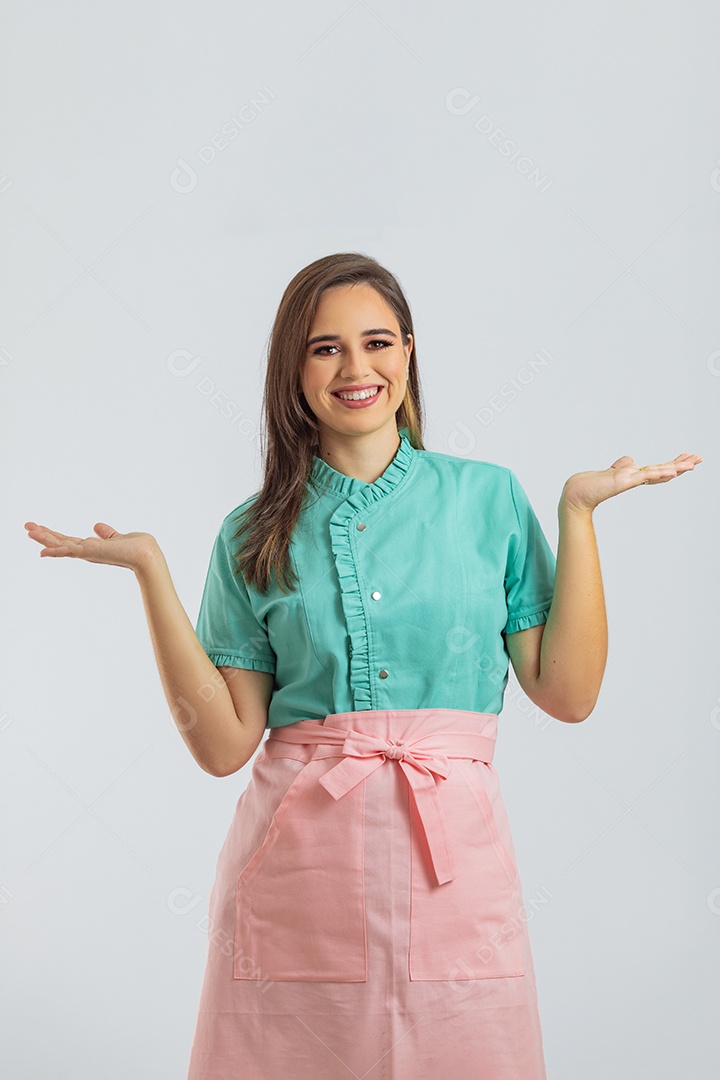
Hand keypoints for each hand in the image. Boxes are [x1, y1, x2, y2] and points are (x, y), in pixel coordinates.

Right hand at [24, 521, 159, 572]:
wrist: (146, 555)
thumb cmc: (137, 548)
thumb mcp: (117, 537)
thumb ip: (106, 533)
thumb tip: (96, 526)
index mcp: (92, 547)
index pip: (68, 540)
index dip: (54, 535)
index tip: (40, 528)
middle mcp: (87, 551)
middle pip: (60, 542)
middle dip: (43, 534)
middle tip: (26, 527)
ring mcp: (87, 552)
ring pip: (60, 545)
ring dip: (43, 538)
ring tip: (28, 530)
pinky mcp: (90, 552)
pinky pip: (68, 551)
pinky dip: (55, 551)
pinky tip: (42, 551)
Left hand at [561, 453, 702, 513]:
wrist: (577, 494)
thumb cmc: (591, 485)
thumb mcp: (611, 471)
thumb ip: (622, 466)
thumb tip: (630, 460)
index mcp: (634, 476)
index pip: (658, 468)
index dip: (674, 463)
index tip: (689, 456)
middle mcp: (635, 479)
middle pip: (663, 471)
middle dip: (682, 465)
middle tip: (699, 459)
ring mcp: (630, 481)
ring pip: (657, 473)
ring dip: (675, 469)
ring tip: (691, 465)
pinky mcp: (623, 481)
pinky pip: (644, 476)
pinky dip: (657, 473)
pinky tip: (670, 472)